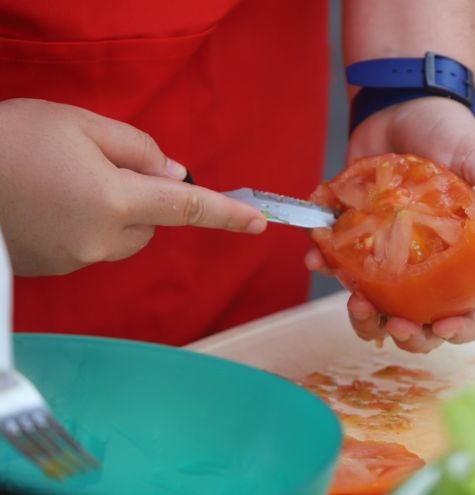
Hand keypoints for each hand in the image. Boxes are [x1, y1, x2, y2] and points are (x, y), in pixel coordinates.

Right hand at [0, 98, 266, 275]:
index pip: (187, 209)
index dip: (226, 215)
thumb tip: (174, 175)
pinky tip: (49, 202)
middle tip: (94, 165)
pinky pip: (92, 245)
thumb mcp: (80, 124)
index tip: (259, 223)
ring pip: (122, 236)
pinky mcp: (55, 270)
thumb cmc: (11, 143)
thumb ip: (140, 149)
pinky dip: (85, 225)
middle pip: (151, 223)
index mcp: (116, 202)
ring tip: (62, 182)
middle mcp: (103, 241)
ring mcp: (77, 260)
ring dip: (113, 212)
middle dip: (141, 197)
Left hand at [306, 97, 474, 352]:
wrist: (400, 104)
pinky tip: (316, 256)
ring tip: (354, 301)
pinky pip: (342, 268)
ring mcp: (394, 259)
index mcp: (472, 255)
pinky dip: (326, 268)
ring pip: (381, 308)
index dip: (466, 327)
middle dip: (410, 334)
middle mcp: (434, 266)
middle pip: (427, 321)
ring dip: (365, 318)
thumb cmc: (448, 131)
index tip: (445, 327)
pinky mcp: (361, 241)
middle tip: (393, 323)